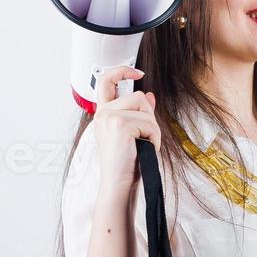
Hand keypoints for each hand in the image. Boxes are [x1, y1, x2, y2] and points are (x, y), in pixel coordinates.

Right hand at [91, 64, 160, 196]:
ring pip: (144, 106)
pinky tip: (143, 149)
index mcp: (103, 114)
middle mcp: (103, 113)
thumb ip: (139, 113)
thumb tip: (150, 96)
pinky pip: (149, 122)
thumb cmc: (125, 165)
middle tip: (143, 139)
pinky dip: (153, 137)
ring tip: (142, 145)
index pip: (105, 81)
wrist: (118, 185)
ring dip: (151, 127)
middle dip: (148, 116)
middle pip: (138, 96)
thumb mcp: (133, 134)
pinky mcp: (120, 123)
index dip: (122, 70)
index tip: (137, 72)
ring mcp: (109, 117)